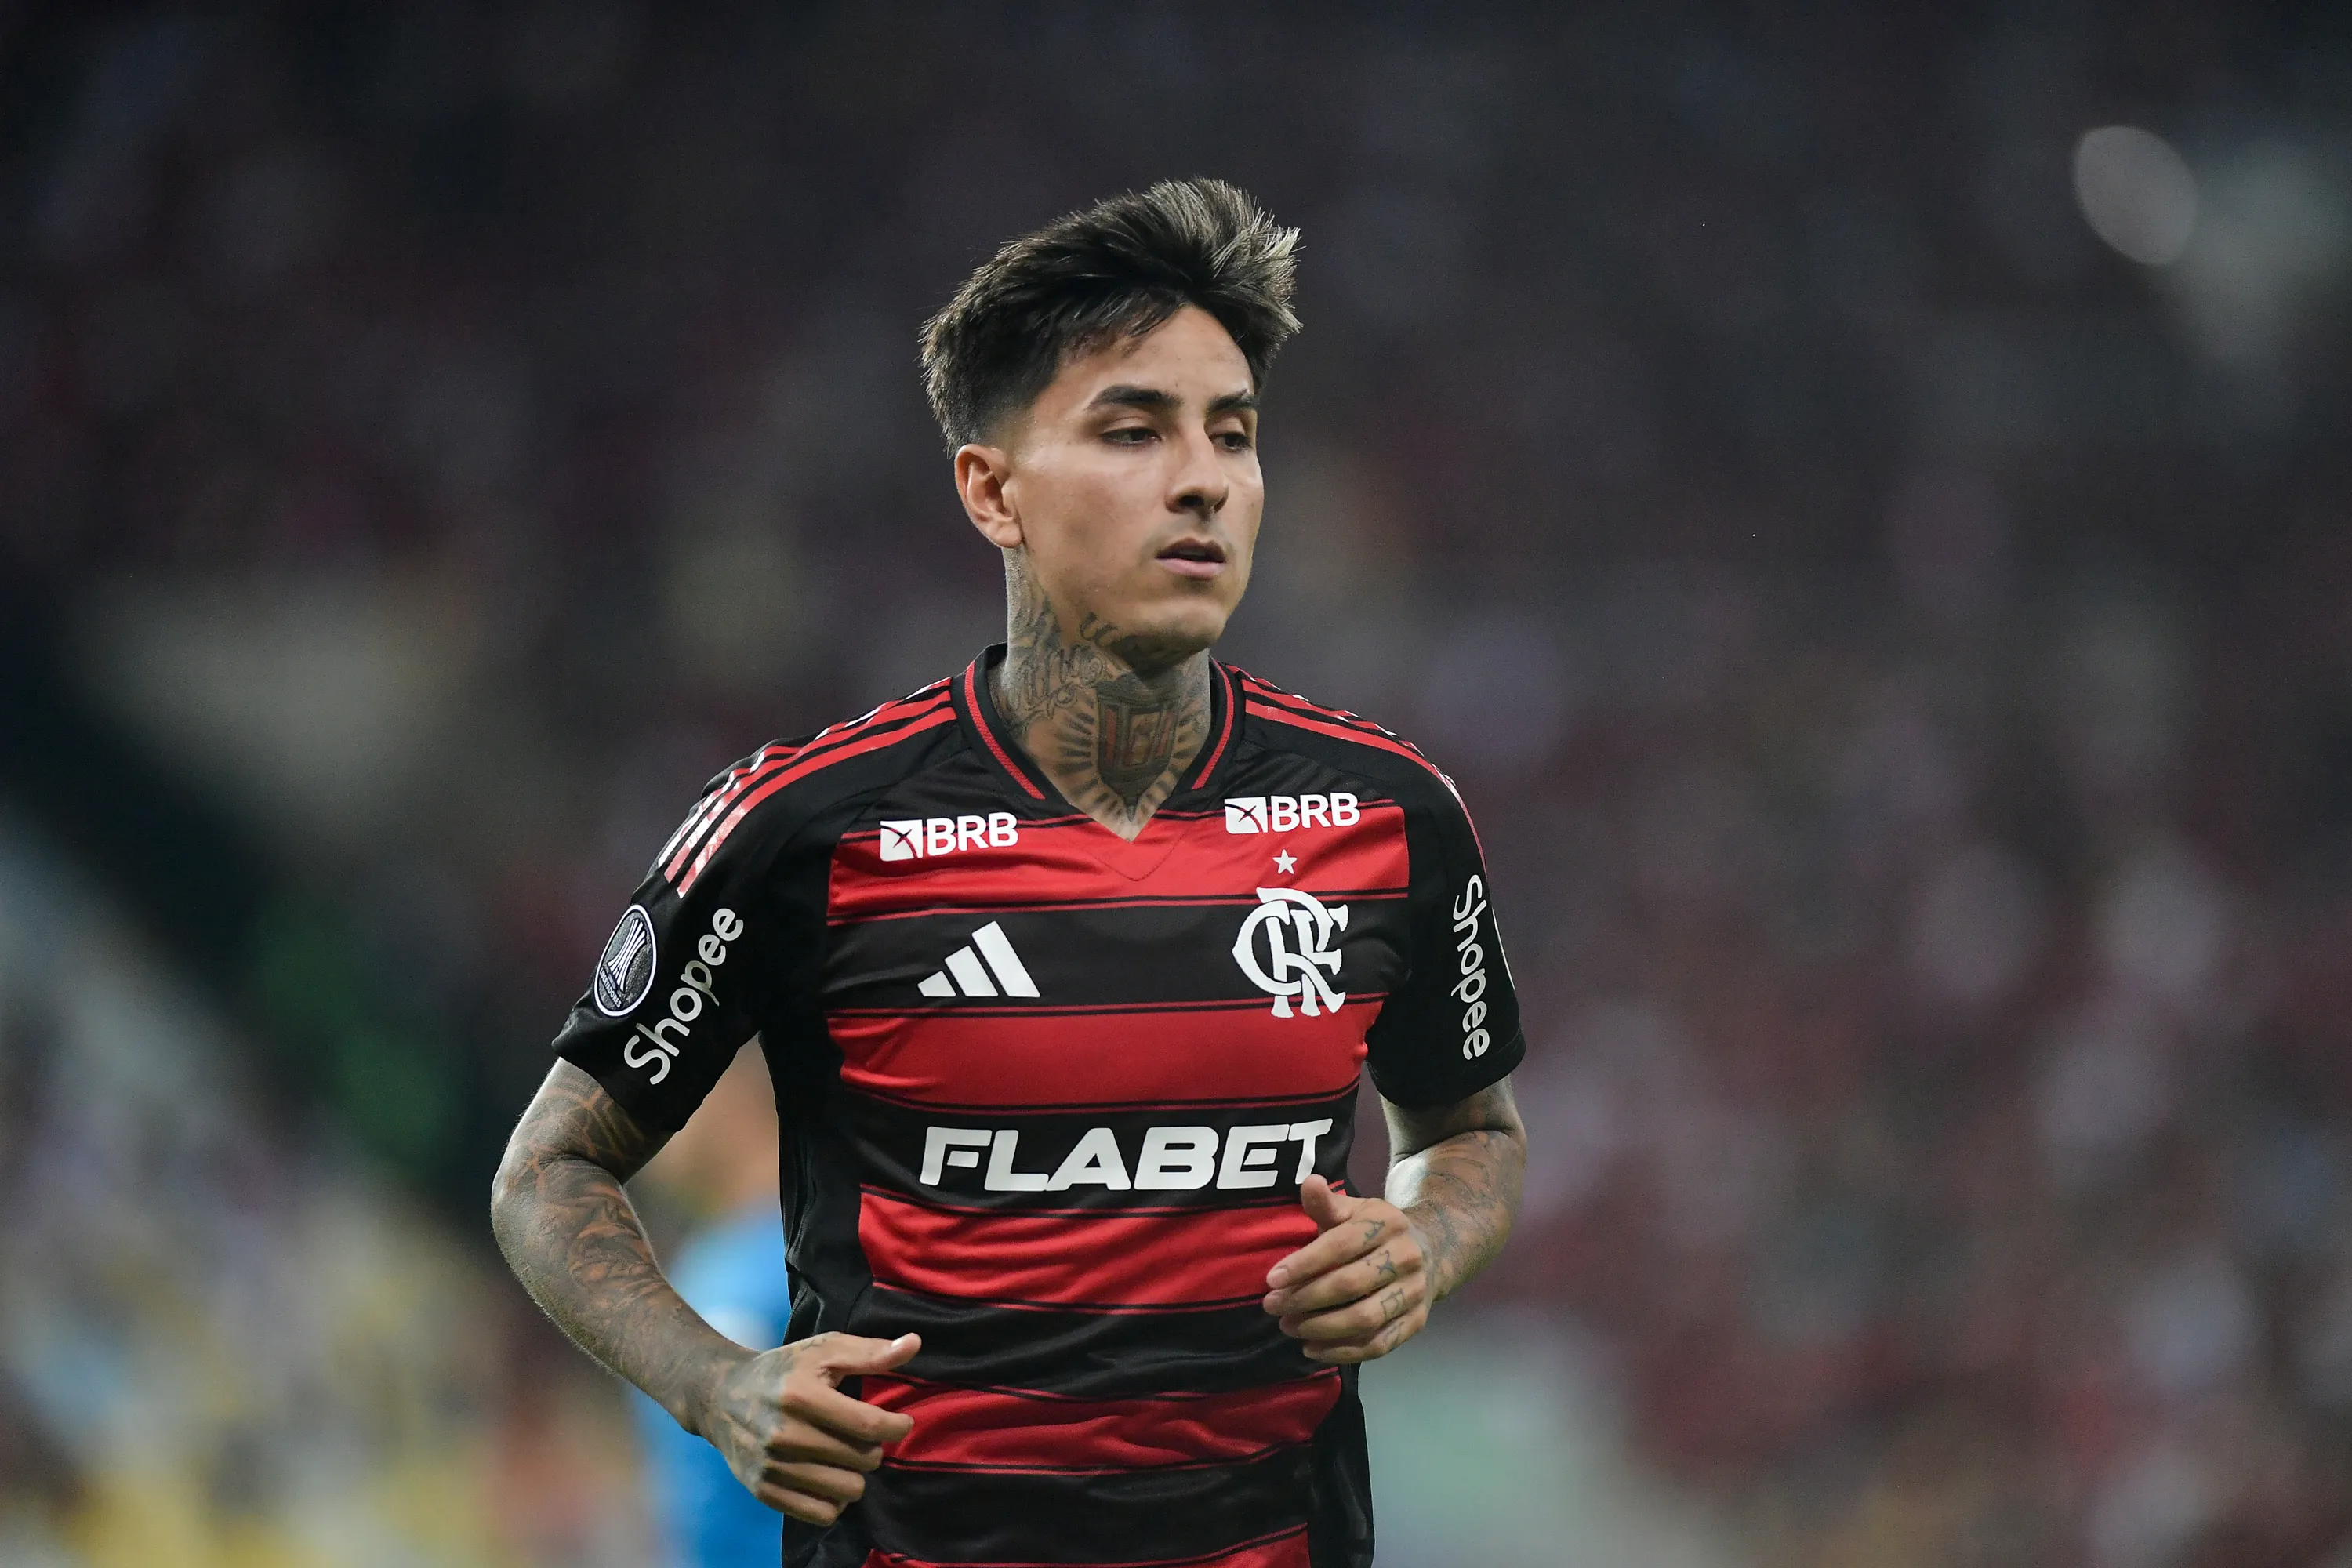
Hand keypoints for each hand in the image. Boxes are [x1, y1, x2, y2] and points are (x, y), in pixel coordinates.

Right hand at [696, 1331, 920, 1524]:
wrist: (722, 1397)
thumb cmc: (783, 1370)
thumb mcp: (824, 1350)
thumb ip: (871, 1352)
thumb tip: (916, 1344)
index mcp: (801, 1396)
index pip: (868, 1424)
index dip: (896, 1426)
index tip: (901, 1423)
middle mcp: (784, 1434)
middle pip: (862, 1460)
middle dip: (872, 1448)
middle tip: (861, 1436)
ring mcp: (772, 1467)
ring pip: (847, 1491)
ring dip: (855, 1475)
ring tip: (846, 1457)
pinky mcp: (764, 1491)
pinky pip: (821, 1514)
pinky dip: (834, 1500)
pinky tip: (829, 1477)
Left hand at [1261, 1176, 1431, 1363]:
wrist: (1431, 1250)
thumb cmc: (1375, 1231)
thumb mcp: (1353, 1211)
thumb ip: (1327, 1204)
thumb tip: (1308, 1182)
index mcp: (1387, 1224)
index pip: (1340, 1246)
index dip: (1304, 1264)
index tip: (1271, 1280)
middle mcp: (1406, 1257)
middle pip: (1349, 1285)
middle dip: (1305, 1299)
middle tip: (1273, 1307)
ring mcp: (1414, 1293)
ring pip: (1364, 1319)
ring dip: (1321, 1329)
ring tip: (1289, 1327)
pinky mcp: (1417, 1322)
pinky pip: (1378, 1344)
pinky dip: (1343, 1352)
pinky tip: (1313, 1349)